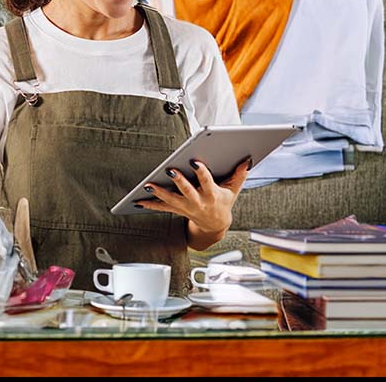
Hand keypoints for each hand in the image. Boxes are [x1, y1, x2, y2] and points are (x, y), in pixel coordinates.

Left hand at [136, 157, 250, 244]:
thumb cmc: (223, 203)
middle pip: (187, 190)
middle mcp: (198, 202)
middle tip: (170, 170)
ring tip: (148, 185)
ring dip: (159, 193)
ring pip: (171, 200)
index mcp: (212, 195)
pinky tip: (138, 200)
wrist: (215, 225)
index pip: (207, 182)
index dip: (201, 173)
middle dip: (179, 181)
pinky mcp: (177, 209)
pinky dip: (150, 204)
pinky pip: (162, 207)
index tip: (195, 162)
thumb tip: (247, 160)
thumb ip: (239, 175)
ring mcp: (186, 207)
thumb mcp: (234, 191)